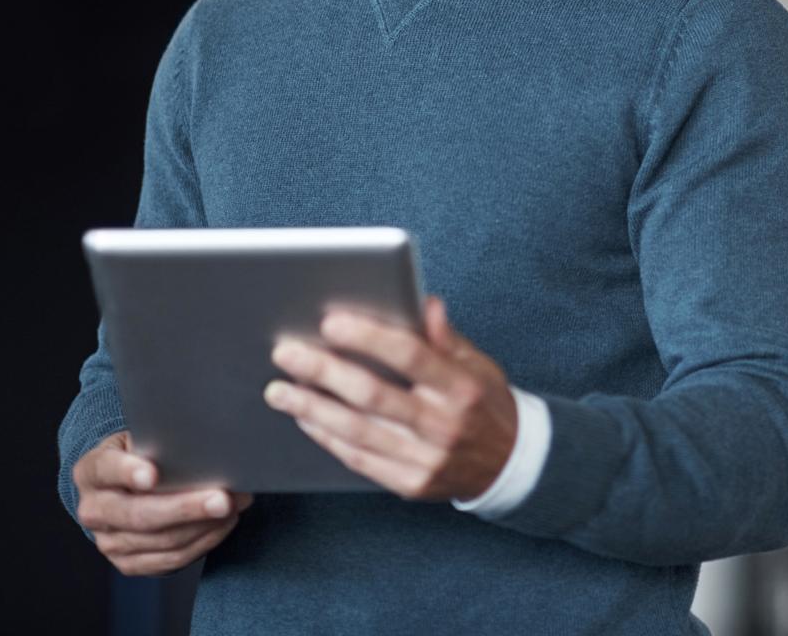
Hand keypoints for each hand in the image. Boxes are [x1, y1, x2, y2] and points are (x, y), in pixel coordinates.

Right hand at [73, 431, 251, 575]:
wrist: (124, 489)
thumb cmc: (142, 455)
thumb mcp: (142, 439)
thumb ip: (161, 442)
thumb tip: (203, 445)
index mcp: (91, 471)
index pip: (105, 469)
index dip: (127, 472)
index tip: (153, 475)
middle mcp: (93, 510)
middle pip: (137, 514)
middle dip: (185, 508)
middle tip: (222, 499)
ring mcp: (108, 542)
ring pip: (160, 540)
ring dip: (204, 525)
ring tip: (235, 505)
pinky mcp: (129, 563)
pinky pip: (170, 560)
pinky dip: (203, 542)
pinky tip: (223, 524)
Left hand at [263, 295, 517, 501]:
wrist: (507, 465)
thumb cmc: (484, 403)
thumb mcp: (479, 364)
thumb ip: (446, 337)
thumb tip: (423, 303)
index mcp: (461, 387)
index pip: (410, 355)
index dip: (368, 338)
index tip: (330, 322)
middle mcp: (443, 425)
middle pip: (373, 395)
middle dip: (324, 371)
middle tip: (287, 352)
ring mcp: (425, 459)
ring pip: (356, 431)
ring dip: (311, 407)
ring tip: (279, 389)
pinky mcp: (409, 484)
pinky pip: (358, 458)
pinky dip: (327, 437)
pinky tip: (305, 417)